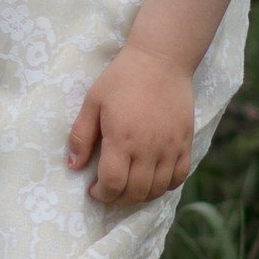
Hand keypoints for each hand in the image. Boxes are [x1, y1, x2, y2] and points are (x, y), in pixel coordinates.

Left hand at [66, 44, 194, 207]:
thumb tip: (73, 167)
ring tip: (129, 187)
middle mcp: (149, 148)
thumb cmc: (122, 78)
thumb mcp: (93, 101)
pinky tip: (153, 179)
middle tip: (109, 190)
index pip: (113, 184)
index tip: (94, 189)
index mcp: (122, 139)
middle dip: (118, 198)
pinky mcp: (185, 141)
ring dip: (141, 195)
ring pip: (158, 189)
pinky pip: (179, 176)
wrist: (161, 59)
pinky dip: (166, 186)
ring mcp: (170, 147)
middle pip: (135, 192)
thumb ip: (82, 135)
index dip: (101, 194)